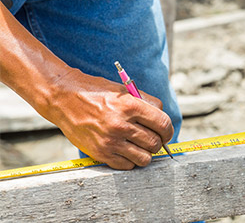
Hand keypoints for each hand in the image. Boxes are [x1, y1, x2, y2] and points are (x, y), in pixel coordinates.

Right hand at [38, 69, 173, 169]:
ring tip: (140, 145)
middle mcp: (121, 125)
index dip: (168, 130)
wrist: (64, 98)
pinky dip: (131, 160)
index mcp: (130, 106)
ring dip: (146, 153)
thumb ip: (147, 104)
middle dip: (158, 142)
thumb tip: (164, 121)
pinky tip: (126, 150)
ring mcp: (110, 141)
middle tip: (152, 138)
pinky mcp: (100, 153)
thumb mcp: (125, 91)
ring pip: (145, 158)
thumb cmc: (97, 92)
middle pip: (155, 142)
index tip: (166, 133)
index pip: (163, 124)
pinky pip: (127, 165)